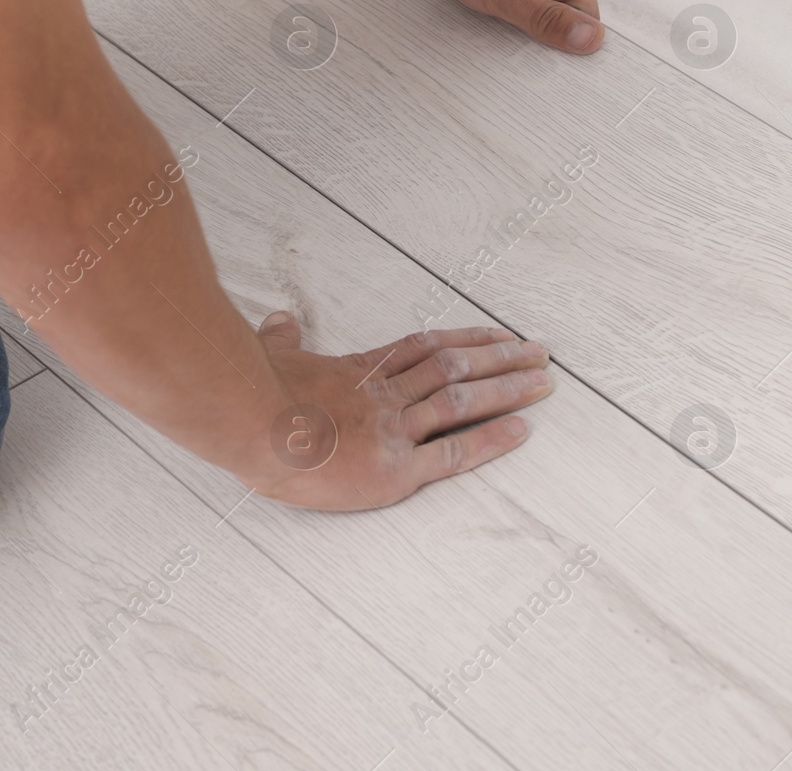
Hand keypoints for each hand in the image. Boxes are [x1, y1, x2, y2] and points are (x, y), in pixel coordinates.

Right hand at [244, 312, 553, 509]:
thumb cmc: (248, 397)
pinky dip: (490, 440)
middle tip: (539, 351)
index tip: (497, 333)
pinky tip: (522, 429)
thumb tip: (279, 320)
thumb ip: (280, 341)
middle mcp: (384, 396)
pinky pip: (452, 454)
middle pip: (455, 368)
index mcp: (358, 373)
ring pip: (462, 400)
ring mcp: (392, 431)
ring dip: (507, 389)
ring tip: (545, 380)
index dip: (465, 339)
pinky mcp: (393, 471)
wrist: (245, 426)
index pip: (425, 348)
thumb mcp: (268, 359)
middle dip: (501, 358)